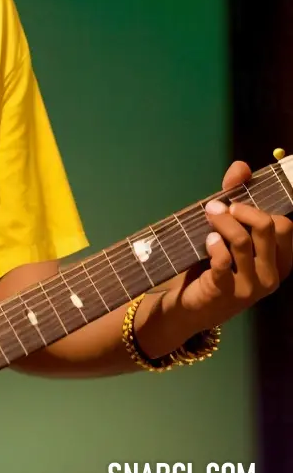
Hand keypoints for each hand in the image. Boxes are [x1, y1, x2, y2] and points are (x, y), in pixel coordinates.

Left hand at [170, 160, 292, 331]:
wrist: (188, 306)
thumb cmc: (211, 265)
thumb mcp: (226, 232)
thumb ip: (235, 198)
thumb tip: (242, 166)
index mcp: (278, 261)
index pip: (284, 225)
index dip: (259, 206)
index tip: (235, 201)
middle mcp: (272, 275)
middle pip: (270, 227)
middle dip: (242, 209)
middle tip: (217, 206)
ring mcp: (251, 287)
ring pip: (243, 240)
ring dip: (221, 220)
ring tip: (206, 214)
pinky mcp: (226, 293)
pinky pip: (224, 261)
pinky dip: (213, 244)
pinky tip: (206, 239)